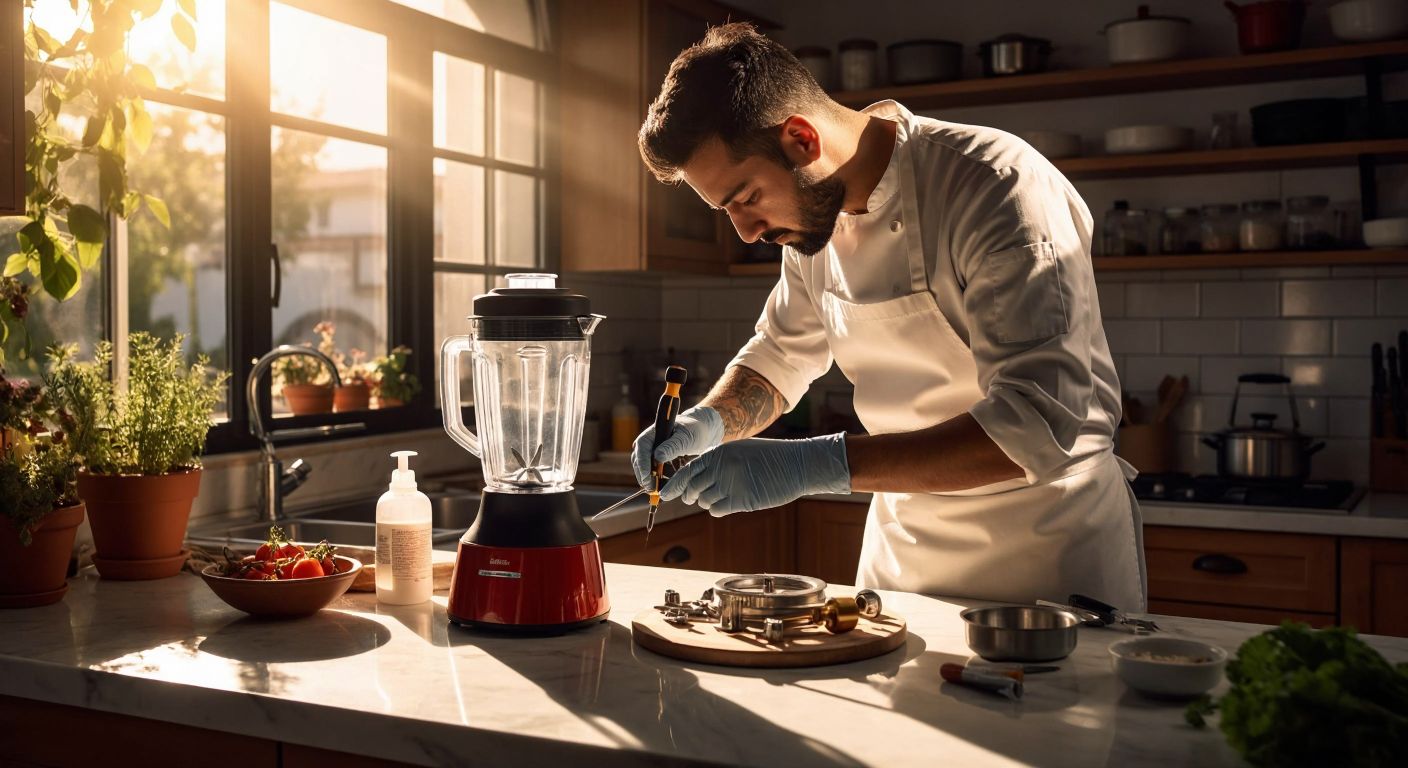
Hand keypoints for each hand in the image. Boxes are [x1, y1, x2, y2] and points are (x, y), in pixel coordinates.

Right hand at [631, 405, 724, 486]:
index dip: (642, 463)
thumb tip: (657, 457)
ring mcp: (652, 449)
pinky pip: (651, 469)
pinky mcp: (657, 458)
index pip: (641, 446)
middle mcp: (650, 440)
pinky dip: (654, 478)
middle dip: (643, 474)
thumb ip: (672, 447)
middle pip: (639, 457)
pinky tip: (660, 486)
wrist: (701, 431)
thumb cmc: (694, 431)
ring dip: (646, 477)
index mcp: (654, 431)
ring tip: (654, 490)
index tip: (647, 478)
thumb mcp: (686, 438)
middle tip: (651, 489)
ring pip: (643, 465)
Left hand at [659, 433, 850, 515]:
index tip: (665, 494)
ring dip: (707, 501)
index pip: (687, 470)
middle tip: (690, 498)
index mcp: (718, 453)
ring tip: (721, 495)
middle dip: (688, 495)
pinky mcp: (740, 500)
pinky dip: (717, 509)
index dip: (674, 484)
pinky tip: (726, 504)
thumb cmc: (770, 457)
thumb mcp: (740, 451)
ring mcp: (730, 484)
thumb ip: (718, 462)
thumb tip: (697, 478)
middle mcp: (720, 467)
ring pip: (703, 500)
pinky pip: (716, 509)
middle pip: (691, 488)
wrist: (796, 464)